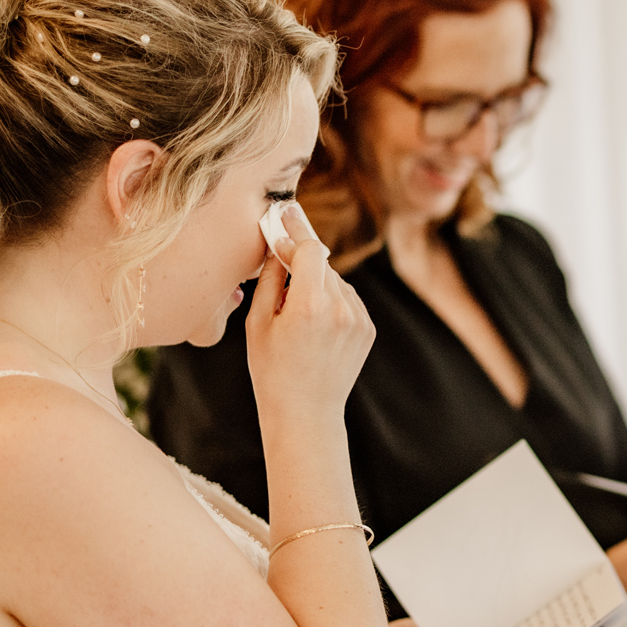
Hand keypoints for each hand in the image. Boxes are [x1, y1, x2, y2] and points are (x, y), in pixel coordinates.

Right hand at [246, 204, 374, 428]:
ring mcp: (359, 318)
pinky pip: (348, 298)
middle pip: (321, 261)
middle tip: (280, 254)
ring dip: (316, 281)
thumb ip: (270, 278)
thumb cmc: (272, 370)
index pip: (308, 248)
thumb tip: (276, 245)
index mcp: (309, 305)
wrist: (306, 413)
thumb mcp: (258, 322)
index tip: (285, 213)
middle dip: (300, 256)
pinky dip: (331, 299)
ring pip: (335, 280)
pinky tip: (314, 323)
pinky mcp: (368, 328)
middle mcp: (340, 308)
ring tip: (296, 311)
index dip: (294, 229)